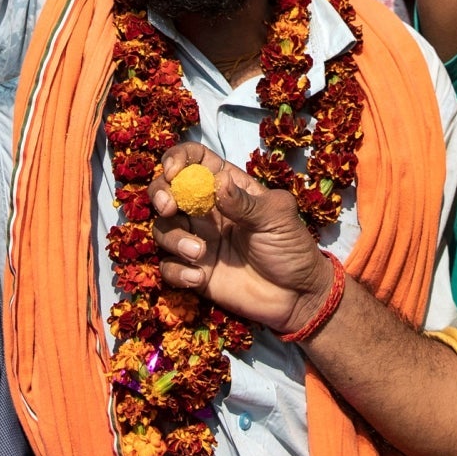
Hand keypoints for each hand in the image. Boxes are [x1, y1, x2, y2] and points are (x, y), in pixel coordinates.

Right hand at [150, 145, 334, 337]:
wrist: (297, 296)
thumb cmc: (292, 248)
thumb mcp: (277, 218)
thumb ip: (246, 202)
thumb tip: (218, 182)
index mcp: (226, 187)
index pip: (194, 160)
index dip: (178, 159)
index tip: (173, 172)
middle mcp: (205, 211)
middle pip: (166, 190)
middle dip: (159, 193)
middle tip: (169, 208)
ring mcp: (197, 240)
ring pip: (162, 228)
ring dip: (173, 238)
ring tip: (200, 254)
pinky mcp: (193, 271)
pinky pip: (167, 266)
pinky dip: (177, 271)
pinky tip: (199, 279)